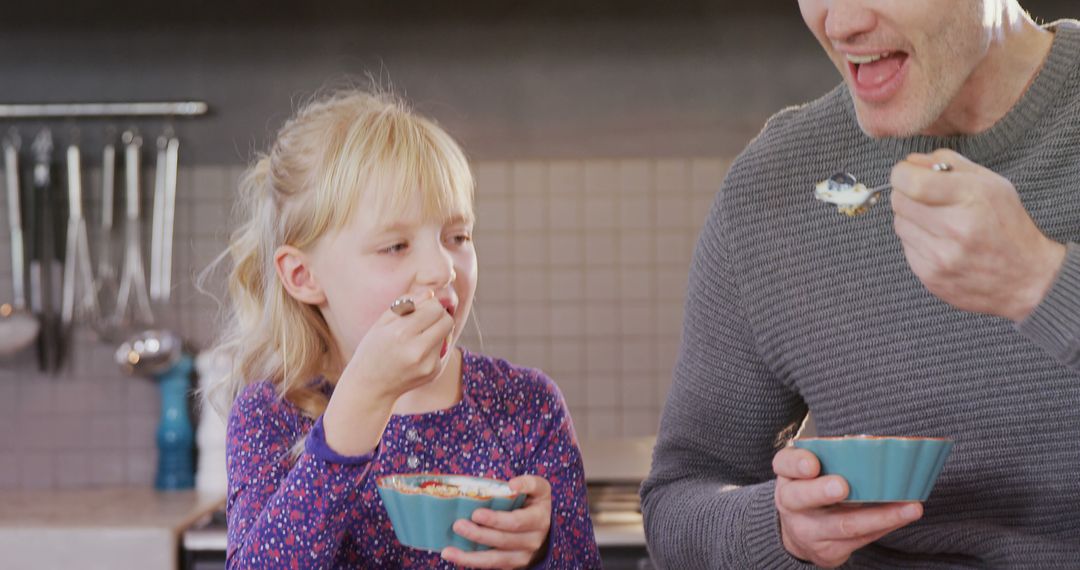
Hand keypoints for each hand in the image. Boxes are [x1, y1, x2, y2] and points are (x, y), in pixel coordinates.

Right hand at [342, 289, 453, 401]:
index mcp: (401, 333)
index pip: (434, 308)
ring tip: (417, 337)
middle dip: (438, 315)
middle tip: (424, 319)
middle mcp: (417, 350)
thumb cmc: (372, 350)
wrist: (370, 387)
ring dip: (435, 331)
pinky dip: (433, 346)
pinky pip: (442, 349)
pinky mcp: (434, 372)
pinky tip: (416, 353)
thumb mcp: (381, 323)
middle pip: (447, 320)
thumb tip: (430, 293)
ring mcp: (427, 363)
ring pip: (446, 334)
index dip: (429, 304)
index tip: (421, 308)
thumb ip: (405, 304)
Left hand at [441, 475, 552, 568]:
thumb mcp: (537, 488)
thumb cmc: (533, 502)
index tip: (476, 513)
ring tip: (448, 551)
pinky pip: (491, 566)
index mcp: (539, 517)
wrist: (542, 528)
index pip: (518, 520)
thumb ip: (527, 483)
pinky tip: (453, 556)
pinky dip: (471, 562)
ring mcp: (524, 555)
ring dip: (470, 555)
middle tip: (458, 525)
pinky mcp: (513, 565)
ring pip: (496, 558)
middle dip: (480, 534)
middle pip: (504, 539)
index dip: (498, 519)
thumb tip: (511, 485)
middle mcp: (534, 539)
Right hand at [774, 446, 922, 567]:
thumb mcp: (810, 472)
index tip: (813, 463)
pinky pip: (861, 540)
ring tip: (909, 507)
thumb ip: (830, 458)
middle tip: (843, 486)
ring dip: (879, 516)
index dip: (796, 464)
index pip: (784, 464)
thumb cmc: (814, 490)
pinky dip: (885, 526)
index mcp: (788, 477)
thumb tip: (877, 449)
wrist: (801, 534)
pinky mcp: (828, 551)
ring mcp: (808, 531)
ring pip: (843, 524)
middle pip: (800, 497)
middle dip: (821, 491)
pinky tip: (904, 516)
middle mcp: (791, 504)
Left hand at [890, 150, 1065, 321]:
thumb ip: (950, 163)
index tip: (907, 173)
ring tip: (938, 221)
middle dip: (906, 193)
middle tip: (926, 197)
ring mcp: (940, 257)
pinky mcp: (930, 276)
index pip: (911, 182)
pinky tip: (940, 242)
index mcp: (972, 199)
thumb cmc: (1007, 224)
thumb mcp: (991, 183)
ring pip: (899, 223)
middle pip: (899, 201)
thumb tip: (910, 162)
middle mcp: (955, 229)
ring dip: (911, 218)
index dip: (902, 173)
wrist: (1025, 277)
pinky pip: (905, 247)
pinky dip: (917, 240)